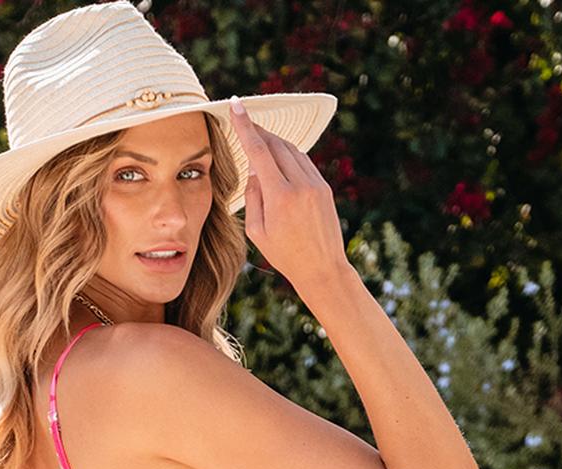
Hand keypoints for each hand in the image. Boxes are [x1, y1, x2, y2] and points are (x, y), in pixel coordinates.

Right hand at [228, 96, 349, 302]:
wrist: (323, 269)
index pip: (258, 151)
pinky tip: (280, 161)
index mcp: (280, 196)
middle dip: (259, 132)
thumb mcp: (258, 232)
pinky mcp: (325, 187)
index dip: (245, 126)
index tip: (236, 105)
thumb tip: (255, 170)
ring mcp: (315, 184)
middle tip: (245, 123)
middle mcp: (300, 185)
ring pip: (291, 150)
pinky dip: (289, 156)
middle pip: (275, 145)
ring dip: (274, 143)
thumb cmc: (285, 255)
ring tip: (261, 145)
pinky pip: (304, 162)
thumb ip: (253, 196)